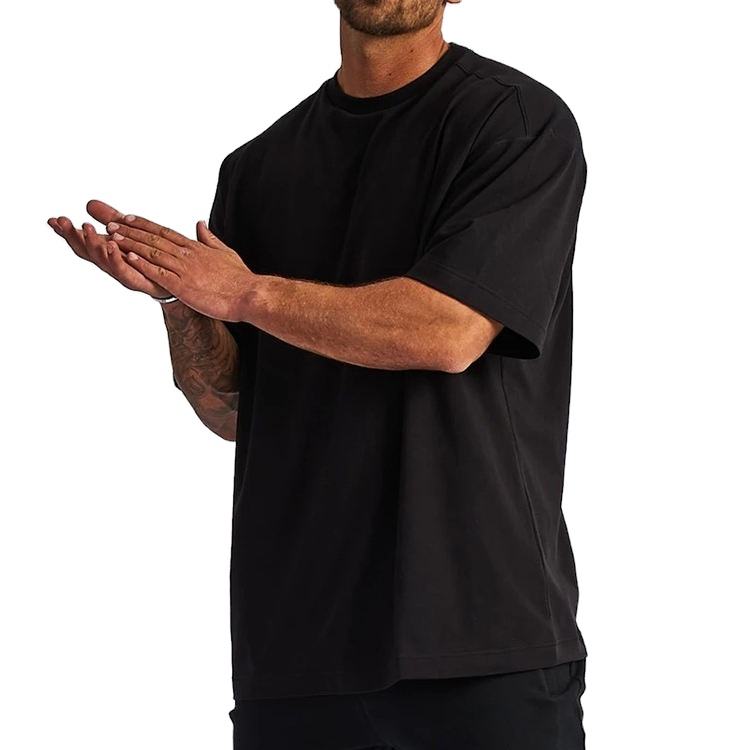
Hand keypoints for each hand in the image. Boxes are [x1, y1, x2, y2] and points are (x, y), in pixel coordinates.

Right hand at [47, 200, 171, 298]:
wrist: (173, 281)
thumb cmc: (148, 259)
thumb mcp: (127, 234)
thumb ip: (109, 219)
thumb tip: (89, 203)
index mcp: (106, 253)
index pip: (82, 242)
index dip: (67, 232)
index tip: (53, 220)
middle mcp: (111, 264)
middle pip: (87, 251)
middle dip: (74, 236)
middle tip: (64, 221)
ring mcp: (124, 274)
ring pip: (103, 261)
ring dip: (94, 244)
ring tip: (88, 229)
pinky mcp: (139, 281)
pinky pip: (126, 271)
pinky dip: (117, 259)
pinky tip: (113, 247)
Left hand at [102, 205, 256, 321]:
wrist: (249, 294)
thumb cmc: (240, 278)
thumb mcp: (225, 253)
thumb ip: (209, 238)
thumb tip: (199, 224)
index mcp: (195, 248)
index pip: (164, 232)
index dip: (144, 224)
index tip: (127, 218)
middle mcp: (187, 255)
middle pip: (153, 238)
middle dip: (130, 231)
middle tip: (110, 223)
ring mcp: (184, 270)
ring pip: (152, 253)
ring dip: (131, 244)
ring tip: (112, 236)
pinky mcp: (183, 286)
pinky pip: (158, 273)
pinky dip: (143, 264)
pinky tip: (128, 258)